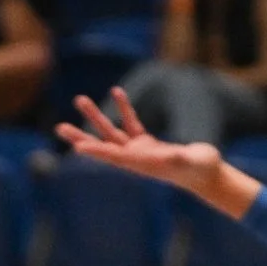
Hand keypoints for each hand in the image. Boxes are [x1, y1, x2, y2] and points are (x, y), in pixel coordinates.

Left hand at [58, 87, 251, 216]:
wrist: (207, 174)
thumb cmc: (202, 169)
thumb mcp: (194, 162)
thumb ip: (181, 158)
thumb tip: (172, 155)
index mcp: (143, 164)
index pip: (115, 157)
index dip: (97, 151)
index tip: (77, 147)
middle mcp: (135, 159)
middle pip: (103, 146)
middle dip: (81, 137)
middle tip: (59, 128)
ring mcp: (140, 151)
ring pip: (112, 132)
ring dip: (96, 117)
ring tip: (80, 100)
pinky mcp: (148, 144)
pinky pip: (131, 123)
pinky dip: (124, 108)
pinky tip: (117, 91)